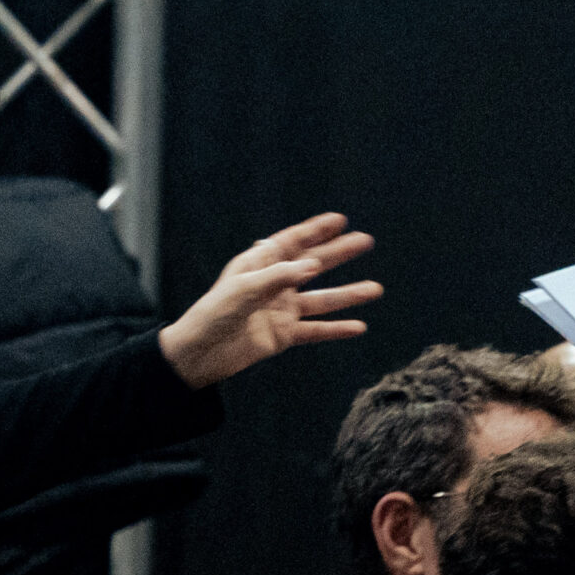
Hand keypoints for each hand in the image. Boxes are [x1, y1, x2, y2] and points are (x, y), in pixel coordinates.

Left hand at [157, 212, 379, 387]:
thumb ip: (279, 277)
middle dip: (339, 253)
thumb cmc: (212, 315)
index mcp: (259, 265)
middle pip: (313, 265)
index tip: (340, 220)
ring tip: (375, 289)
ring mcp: (281, 310)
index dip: (315, 230)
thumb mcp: (243, 289)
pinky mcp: (283, 336)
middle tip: (366, 242)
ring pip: (321, 300)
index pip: (292, 242)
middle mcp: (274, 284)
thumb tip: (312, 266)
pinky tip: (358, 327)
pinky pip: (315, 330)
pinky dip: (336, 329)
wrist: (199, 354)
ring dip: (348, 295)